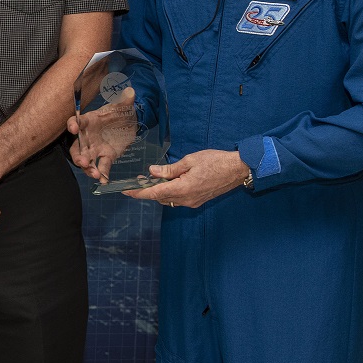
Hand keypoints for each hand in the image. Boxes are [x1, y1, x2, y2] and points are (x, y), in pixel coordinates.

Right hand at [66, 87, 137, 184]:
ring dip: (88, 168)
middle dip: (78, 155)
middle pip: (77, 147)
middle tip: (82, 162)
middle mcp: (88, 136)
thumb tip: (131, 92)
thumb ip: (125, 100)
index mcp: (90, 121)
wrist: (129, 123)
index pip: (77, 122)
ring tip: (94, 174)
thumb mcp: (123, 105)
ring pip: (86, 159)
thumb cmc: (120, 112)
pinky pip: (102, 166)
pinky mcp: (106, 156)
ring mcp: (96, 148)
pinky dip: (102, 173)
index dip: (73, 125)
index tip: (73, 128)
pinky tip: (104, 180)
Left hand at [124, 148, 248, 208]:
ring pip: (168, 199)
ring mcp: (192, 202)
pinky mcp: (197, 201)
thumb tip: (152, 171)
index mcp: (182, 188)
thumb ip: (170, 169)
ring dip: (159, 191)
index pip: (154, 193)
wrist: (237, 170)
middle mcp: (186, 199)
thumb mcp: (190, 161)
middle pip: (160, 197)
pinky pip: (178, 199)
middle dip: (147, 190)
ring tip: (152, 178)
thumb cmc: (215, 161)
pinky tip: (169, 181)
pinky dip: (170, 192)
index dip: (138, 193)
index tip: (125, 191)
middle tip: (138, 180)